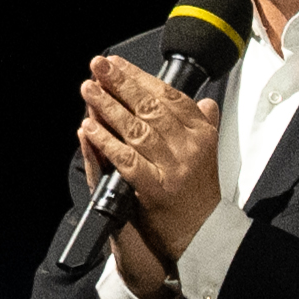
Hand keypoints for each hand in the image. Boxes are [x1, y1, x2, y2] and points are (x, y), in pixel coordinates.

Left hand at [84, 51, 228, 277]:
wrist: (201, 235)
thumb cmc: (199, 195)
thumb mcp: (209, 156)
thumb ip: (205, 127)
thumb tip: (205, 102)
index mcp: (203, 135)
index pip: (170, 96)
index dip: (141, 77)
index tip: (118, 63)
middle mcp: (189, 148)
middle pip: (151, 107)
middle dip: (121, 83)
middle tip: (98, 65)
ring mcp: (172, 168)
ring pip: (136, 129)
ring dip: (108, 107)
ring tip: (89, 89)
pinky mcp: (154, 188)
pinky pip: (126, 160)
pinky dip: (106, 142)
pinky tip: (90, 128)